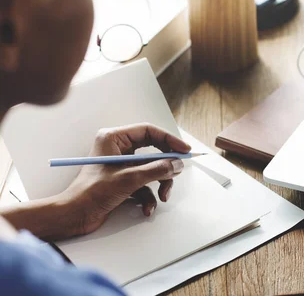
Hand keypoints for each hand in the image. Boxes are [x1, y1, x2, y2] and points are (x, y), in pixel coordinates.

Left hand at [60, 123, 190, 235]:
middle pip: (153, 151)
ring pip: (151, 169)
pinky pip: (145, 183)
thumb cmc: (91, 193)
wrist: (74, 216)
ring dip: (159, 184)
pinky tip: (147, 208)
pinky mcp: (123, 180)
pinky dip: (149, 196)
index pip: (149, 131)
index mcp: (114, 139)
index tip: (184, 150)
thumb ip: (157, 169)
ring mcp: (121, 165)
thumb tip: (177, 164)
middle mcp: (118, 149)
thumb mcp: (129, 179)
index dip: (169, 140)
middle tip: (176, 172)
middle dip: (165, 166)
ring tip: (162, 196)